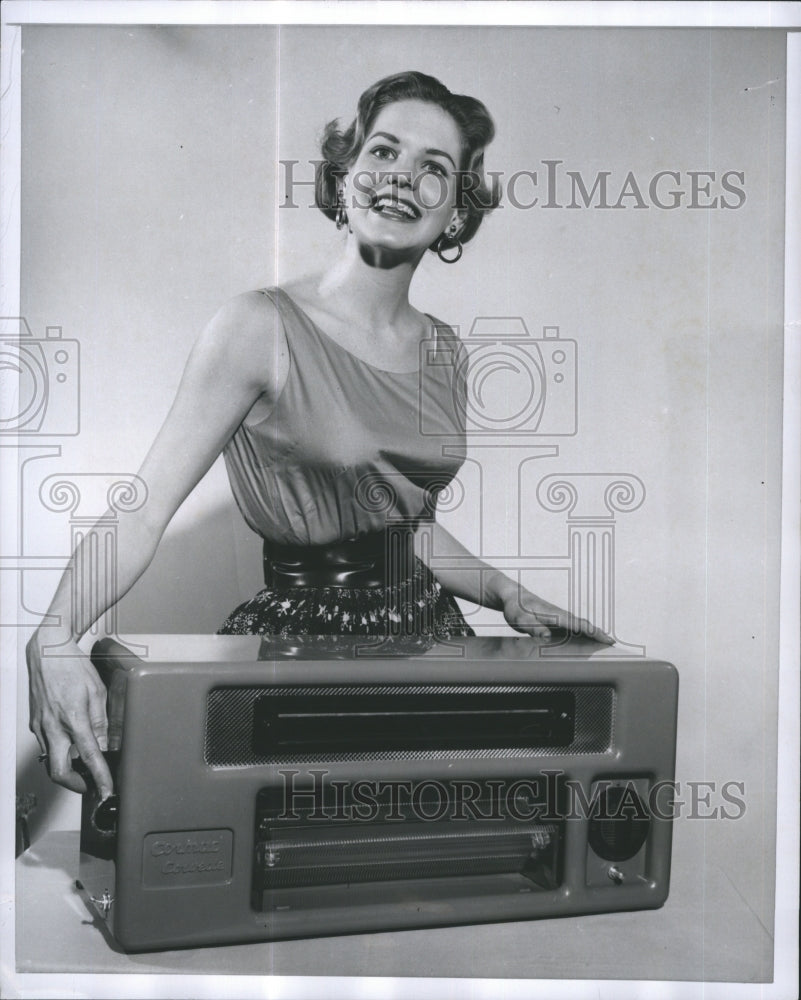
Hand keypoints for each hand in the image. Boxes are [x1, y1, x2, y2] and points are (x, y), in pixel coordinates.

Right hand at [26, 631, 112, 797]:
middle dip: (75, 785)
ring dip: (66, 768)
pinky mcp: (35, 723)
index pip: (89, 756)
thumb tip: (105, 745)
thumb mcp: (98, 692)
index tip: (106, 790)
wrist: (47, 653)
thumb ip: (101, 722)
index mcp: (73, 718)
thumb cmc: (72, 667)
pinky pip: (46, 745)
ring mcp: (41, 726)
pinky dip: (59, 752)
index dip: (99, 777)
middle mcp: (53, 726)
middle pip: (59, 771)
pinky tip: (70, 745)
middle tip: (90, 785)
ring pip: (50, 760)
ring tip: (84, 765)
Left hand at [500, 588, 613, 643]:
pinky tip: (585, 639)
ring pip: (579, 625)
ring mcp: (558, 617)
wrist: (512, 596)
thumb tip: (547, 637)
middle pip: (583, 624)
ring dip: (592, 633)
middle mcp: (560, 615)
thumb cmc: (515, 607)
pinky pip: (572, 627)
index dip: (593, 632)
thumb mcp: (520, 620)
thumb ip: (533, 628)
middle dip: (598, 633)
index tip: (606, 638)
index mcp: (555, 615)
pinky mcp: (555, 620)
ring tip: (605, 643)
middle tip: (612, 643)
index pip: (579, 624)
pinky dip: (583, 632)